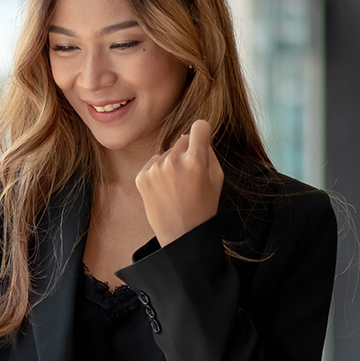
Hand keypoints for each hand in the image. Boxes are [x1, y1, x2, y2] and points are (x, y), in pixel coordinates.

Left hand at [134, 118, 223, 246]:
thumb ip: (209, 152)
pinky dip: (158, 172)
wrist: (181, 234)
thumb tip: (199, 135)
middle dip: (187, 152)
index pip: (199, 127)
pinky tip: (165, 189)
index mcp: (195, 160)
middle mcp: (173, 161)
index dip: (202, 132)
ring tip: (176, 186)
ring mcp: (155, 169)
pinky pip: (153, 163)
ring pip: (166, 152)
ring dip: (171, 163)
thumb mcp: (217, 178)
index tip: (201, 138)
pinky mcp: (142, 177)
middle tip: (190, 175)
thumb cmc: (203, 206)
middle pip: (182, 140)